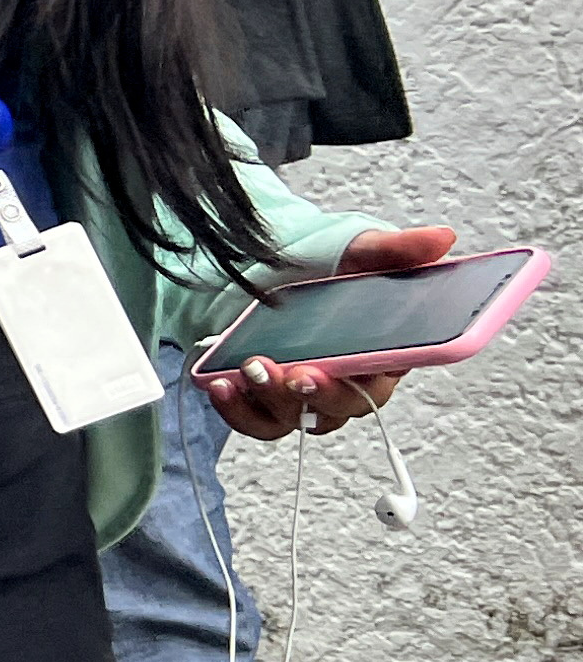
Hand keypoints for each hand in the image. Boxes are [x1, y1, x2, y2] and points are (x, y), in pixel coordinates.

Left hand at [198, 224, 453, 440]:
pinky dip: (239, 411)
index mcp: (383, 352)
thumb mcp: (356, 251)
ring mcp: (306, 396)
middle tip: (297, 373)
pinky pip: (260, 424)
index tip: (354, 366)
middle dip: (321, 392)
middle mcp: (348, 381)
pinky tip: (219, 384)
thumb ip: (395, 249)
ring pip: (300, 418)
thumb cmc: (318, 266)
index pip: (391, 375)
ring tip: (251, 368)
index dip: (376, 377)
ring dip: (275, 398)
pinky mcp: (267, 404)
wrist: (257, 271)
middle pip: (346, 404)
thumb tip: (442, 238)